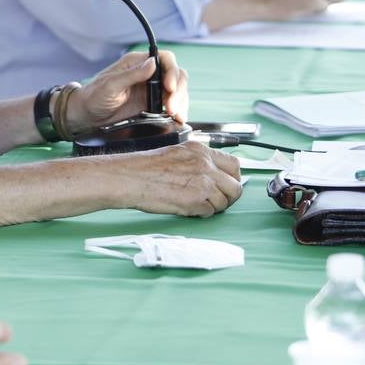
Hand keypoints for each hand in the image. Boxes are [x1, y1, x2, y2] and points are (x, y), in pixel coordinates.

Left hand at [69, 50, 189, 130]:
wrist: (87, 116)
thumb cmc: (94, 97)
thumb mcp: (110, 85)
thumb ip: (131, 75)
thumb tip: (153, 63)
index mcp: (137, 63)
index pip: (165, 59)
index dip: (172, 71)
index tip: (169, 87)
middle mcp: (147, 74)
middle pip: (175, 75)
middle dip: (178, 90)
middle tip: (171, 107)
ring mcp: (152, 89)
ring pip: (177, 90)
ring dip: (181, 102)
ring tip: (176, 115)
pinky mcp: (153, 104)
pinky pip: (172, 104)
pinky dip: (178, 110)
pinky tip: (178, 118)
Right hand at [102, 141, 242, 216]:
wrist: (128, 178)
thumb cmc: (144, 169)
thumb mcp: (176, 154)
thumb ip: (197, 162)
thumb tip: (211, 174)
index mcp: (200, 151)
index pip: (234, 165)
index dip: (232, 179)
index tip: (226, 185)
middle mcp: (205, 164)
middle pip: (235, 186)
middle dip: (229, 196)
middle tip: (216, 200)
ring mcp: (203, 182)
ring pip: (224, 202)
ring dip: (213, 207)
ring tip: (195, 204)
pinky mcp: (197, 200)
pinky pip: (210, 212)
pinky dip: (201, 213)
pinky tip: (187, 208)